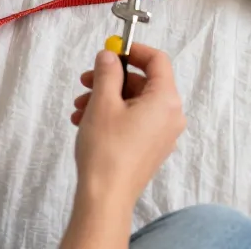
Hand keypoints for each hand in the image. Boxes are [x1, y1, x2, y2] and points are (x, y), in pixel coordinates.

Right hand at [60, 45, 185, 248]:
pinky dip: (113, 115)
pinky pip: (134, 121)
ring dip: (107, 98)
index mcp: (166, 99)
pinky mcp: (151, 148)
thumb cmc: (106, 150)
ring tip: (79, 107)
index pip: (157, 60)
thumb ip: (108, 71)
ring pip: (135, 103)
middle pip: (143, 82)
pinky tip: (86, 121)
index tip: (112, 51)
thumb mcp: (103, 102)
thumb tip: (110, 55)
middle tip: (86, 81)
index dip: (134, 51)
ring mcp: (163, 134)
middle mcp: (171, 115)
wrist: (105, 199)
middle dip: (112, 79)